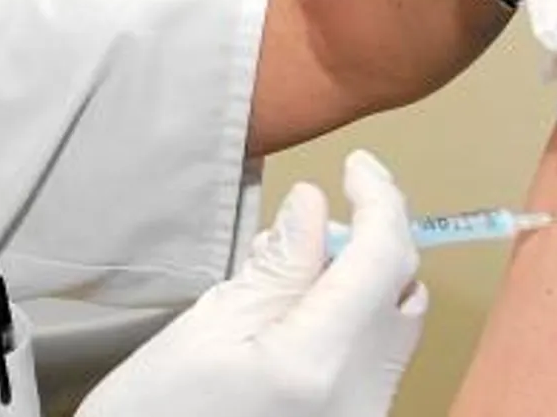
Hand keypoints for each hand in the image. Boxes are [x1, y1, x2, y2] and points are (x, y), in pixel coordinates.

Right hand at [75, 151, 426, 416]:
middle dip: (368, 239)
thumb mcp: (207, 326)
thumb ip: (276, 266)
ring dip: (362, 280)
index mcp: (316, 362)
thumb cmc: (155, 414)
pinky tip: (296, 317)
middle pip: (400, 288)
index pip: (382, 258)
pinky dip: (353, 319)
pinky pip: (378, 358)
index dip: (378, 200)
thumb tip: (314, 205)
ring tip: (287, 276)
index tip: (358, 165)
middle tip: (310, 223)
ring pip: (396, 323)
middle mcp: (359, 397)